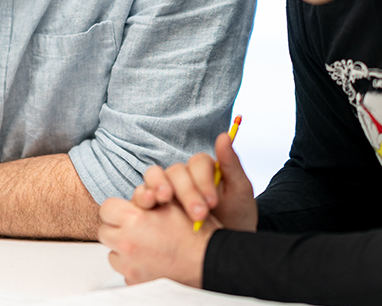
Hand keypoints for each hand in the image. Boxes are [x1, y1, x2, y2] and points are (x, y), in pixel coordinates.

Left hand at [99, 197, 213, 286]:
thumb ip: (149, 195)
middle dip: (118, 228)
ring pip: (112, 253)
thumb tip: (136, 196)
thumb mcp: (173, 203)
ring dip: (123, 249)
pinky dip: (133, 266)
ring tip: (145, 245)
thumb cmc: (195, 232)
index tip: (127, 212)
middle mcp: (128, 243)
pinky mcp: (135, 281)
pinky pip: (124, 271)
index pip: (107, 208)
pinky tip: (150, 260)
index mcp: (135, 219)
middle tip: (135, 229)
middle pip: (105, 232)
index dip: (118, 208)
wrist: (209, 261)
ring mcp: (130, 265)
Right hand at [131, 131, 256, 231]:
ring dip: (158, 186)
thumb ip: (232, 163)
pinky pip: (142, 195)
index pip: (197, 163)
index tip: (213, 202)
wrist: (225, 246)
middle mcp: (182, 176)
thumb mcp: (240, 191)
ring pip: (154, 176)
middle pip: (175, 171)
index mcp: (203, 169)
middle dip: (186, 191)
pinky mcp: (153, 205)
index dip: (203, 180)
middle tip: (199, 214)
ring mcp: (165, 189)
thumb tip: (224, 136)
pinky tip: (149, 205)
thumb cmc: (236, 215)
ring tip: (164, 199)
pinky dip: (142, 197)